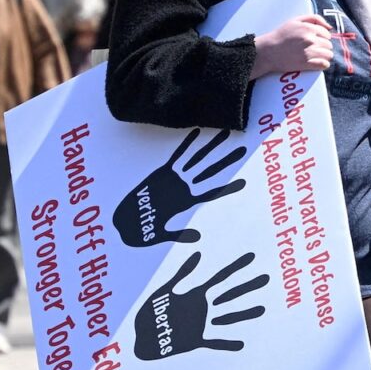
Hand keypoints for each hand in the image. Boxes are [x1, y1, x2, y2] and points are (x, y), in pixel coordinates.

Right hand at [114, 128, 246, 245]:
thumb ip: (179, 235)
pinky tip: (197, 131)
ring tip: (226, 133)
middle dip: (226, 159)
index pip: (212, 192)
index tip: (245, 181)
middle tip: (244, 147)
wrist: (124, 222)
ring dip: (211, 146)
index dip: (228, 187)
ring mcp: (174, 178)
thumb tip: (197, 238)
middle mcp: (183, 187)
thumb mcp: (162, 234)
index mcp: (185, 202)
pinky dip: (186, 144)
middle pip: (210, 170)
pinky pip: (177, 155)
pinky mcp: (161, 172)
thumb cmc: (141, 231)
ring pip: (197, 159)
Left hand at [133, 251, 268, 359]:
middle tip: (266, 278)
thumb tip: (199, 255)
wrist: (141, 337)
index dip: (236, 267)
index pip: (220, 277)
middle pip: (230, 295)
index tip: (251, 257)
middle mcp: (202, 308)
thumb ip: (181, 275)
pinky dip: (227, 343)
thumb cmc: (149, 313)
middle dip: (247, 286)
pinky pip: (215, 342)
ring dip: (245, 313)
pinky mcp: (196, 341)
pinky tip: (241, 343)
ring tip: (262, 308)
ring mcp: (201, 324)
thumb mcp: (164, 291)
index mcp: (195, 294)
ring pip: (228, 317)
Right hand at [251, 15, 331, 78]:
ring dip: (325, 55)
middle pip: (328, 45)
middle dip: (324, 46)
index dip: (323, 37)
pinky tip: (317, 63)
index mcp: (308, 28)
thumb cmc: (281, 35)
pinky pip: (324, 64)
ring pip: (328, 55)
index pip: (327, 33)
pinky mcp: (306, 64)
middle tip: (314, 48)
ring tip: (316, 56)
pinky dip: (323, 64)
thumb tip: (329, 27)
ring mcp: (309, 52)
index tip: (317, 40)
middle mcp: (310, 40)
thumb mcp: (295, 20)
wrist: (268, 51)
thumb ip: (314, 19)